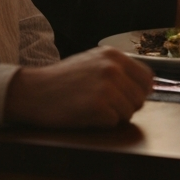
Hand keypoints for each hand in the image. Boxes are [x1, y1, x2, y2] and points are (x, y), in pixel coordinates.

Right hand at [5, 47, 153, 127]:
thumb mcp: (92, 62)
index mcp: (114, 55)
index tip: (128, 99)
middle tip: (106, 108)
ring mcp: (106, 86)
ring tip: (93, 110)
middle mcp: (113, 68)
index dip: (140, 92)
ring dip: (114, 116)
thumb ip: (118, 69)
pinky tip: (86, 116)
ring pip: (129, 112)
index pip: (147, 78)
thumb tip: (147, 85)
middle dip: (127, 107)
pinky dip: (102, 124)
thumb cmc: (62, 80)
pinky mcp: (97, 105)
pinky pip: (114, 122)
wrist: (32, 91)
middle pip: (140, 98)